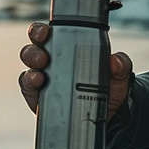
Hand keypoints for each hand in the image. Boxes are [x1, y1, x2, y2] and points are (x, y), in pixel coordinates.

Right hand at [18, 22, 132, 120]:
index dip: (40, 31)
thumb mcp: (119, 75)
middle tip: (43, 57)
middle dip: (33, 51)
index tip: (45, 32)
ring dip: (31, 68)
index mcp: (66, 49)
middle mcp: (50, 62)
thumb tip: (115, 61)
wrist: (110, 117)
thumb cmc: (110, 89)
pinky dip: (29, 85)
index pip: (47, 35)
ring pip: (28, 68)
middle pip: (32, 50)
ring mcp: (43, 80)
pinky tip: (39, 85)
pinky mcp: (39, 98)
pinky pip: (27, 89)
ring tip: (40, 75)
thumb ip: (121, 65)